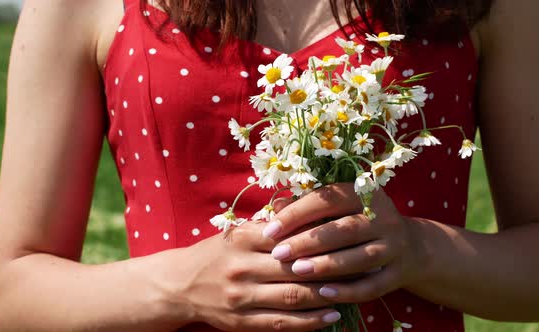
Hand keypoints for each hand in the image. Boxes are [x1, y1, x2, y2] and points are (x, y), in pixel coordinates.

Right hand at [170, 218, 342, 330]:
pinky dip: (310, 321)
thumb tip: (308, 212)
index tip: (346, 240)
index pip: (289, 237)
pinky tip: (331, 316)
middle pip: (295, 268)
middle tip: (358, 266)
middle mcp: (242, 267)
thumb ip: (270, 225)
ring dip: (326, 296)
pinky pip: (282, 323)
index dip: (320, 240)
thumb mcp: (237, 232)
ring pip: (293, 297)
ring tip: (351, 292)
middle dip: (330, 269)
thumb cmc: (216, 254)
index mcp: (243, 239)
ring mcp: (241, 297)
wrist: (179, 285)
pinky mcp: (242, 322)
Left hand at [262, 183, 430, 302]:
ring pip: (358, 258)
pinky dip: (348, 291)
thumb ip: (308, 207)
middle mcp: (384, 217)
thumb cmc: (358, 222)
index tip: (270, 230)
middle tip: (278, 253)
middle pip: (344, 230)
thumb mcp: (338, 208)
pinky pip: (372, 286)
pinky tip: (323, 293)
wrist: (410, 246)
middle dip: (307, 242)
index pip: (328, 199)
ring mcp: (395, 246)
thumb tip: (275, 206)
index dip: (297, 214)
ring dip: (325, 266)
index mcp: (365, 194)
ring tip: (296, 271)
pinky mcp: (399, 273)